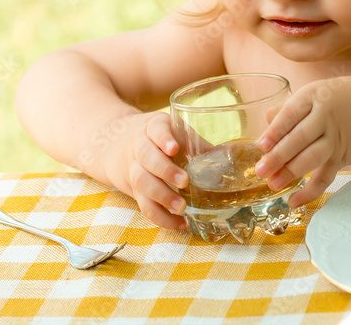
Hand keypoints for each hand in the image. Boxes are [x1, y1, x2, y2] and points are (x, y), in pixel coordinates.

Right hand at [102, 111, 189, 229]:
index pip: (156, 130)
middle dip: (165, 171)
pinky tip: (180, 223)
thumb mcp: (176, 132)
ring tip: (181, 206)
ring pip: (142, 182)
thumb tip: (231, 157)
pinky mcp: (135, 192)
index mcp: (153, 128)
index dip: (164, 139)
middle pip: (147, 158)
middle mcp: (139, 147)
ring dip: (162, 196)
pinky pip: (144, 205)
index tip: (174, 148)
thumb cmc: (161, 139)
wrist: (120, 146)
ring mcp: (134, 169)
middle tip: (184, 181)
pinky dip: (161, 217)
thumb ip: (197, 144)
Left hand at [254, 76, 350, 206]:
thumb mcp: (316, 92)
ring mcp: (336, 138)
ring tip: (273, 184)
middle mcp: (325, 117)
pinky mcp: (343, 156)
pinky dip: (311, 191)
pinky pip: (326, 176)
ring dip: (292, 173)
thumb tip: (267, 121)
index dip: (275, 131)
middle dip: (278, 156)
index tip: (261, 145)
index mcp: (314, 96)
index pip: (291, 114)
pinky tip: (294, 201)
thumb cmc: (342, 98)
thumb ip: (290, 106)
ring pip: (312, 158)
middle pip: (299, 138)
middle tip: (261, 170)